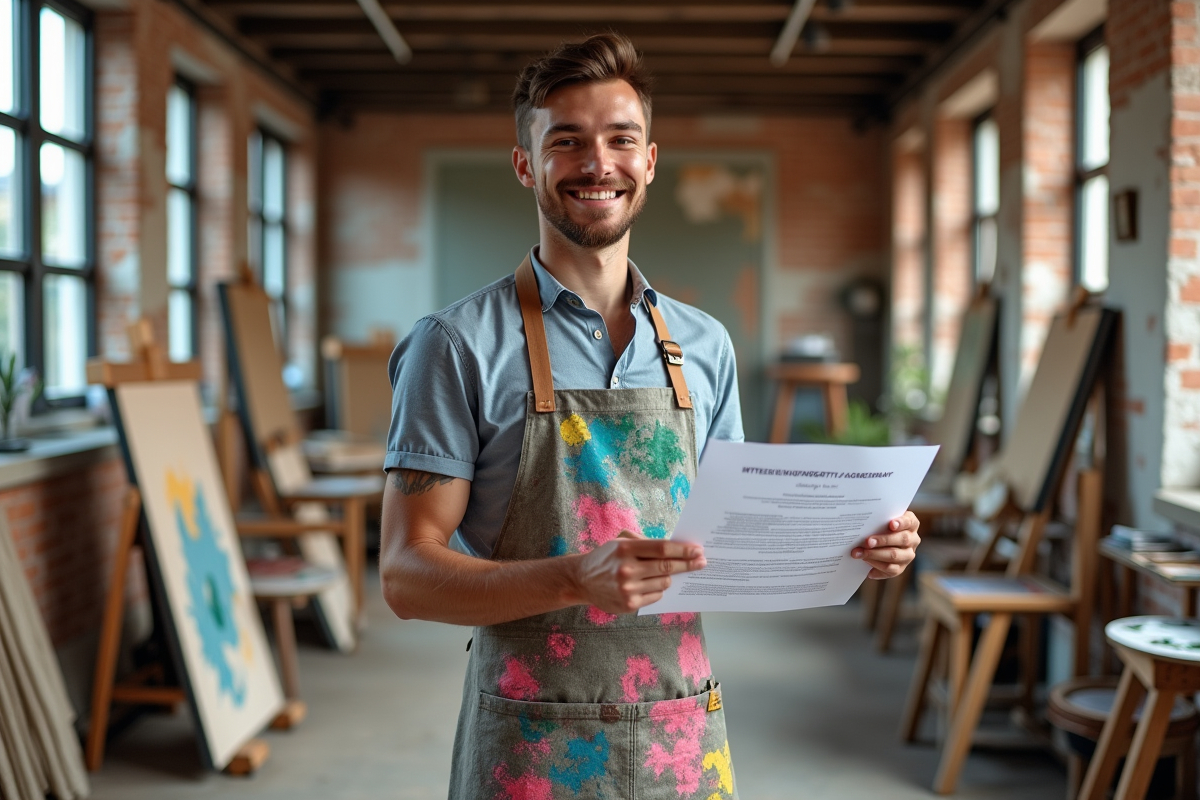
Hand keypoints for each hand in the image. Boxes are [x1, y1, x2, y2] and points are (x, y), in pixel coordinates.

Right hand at [570, 532, 706, 613]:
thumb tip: (675, 548)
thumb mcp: (620, 541)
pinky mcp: (629, 604)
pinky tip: (650, 584)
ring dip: (668, 577)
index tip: (697, 550)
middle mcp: (626, 569)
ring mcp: (628, 589)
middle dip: (688, 564)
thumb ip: (645, 542)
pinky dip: (657, 589)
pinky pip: (656, 596)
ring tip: (665, 573)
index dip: (683, 550)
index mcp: (625, 548)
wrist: (581, 580)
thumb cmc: (606, 557)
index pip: (662, 549)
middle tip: (702, 562)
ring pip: (664, 583)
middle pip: (667, 567)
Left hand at [851, 511, 920, 579]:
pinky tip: (867, 567)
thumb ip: (879, 519)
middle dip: (883, 540)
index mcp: (911, 524)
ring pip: (894, 556)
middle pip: (902, 539)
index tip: (891, 524)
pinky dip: (877, 567)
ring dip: (875, 555)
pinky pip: (891, 570)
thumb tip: (865, 522)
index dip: (901, 523)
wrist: (880, 541)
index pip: (909, 522)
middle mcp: (913, 539)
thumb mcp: (882, 519)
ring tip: (860, 553)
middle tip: (867, 542)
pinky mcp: (901, 567)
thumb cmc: (881, 526)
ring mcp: (908, 555)